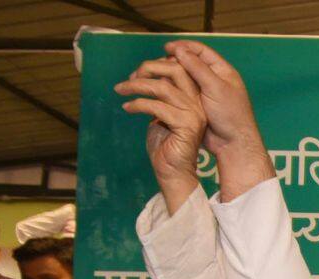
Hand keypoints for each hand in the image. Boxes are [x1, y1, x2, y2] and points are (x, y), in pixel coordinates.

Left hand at [115, 57, 207, 207]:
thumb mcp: (160, 114)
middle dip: (149, 68)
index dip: (156, 64)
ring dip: (137, 85)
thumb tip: (144, 78)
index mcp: (193, 98)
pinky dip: (138, 104)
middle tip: (130, 77)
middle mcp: (197, 103)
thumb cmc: (165, 146)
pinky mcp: (185, 125)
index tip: (136, 73)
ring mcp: (193, 114)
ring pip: (162, 87)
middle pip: (175, 70)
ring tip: (121, 89)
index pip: (179, 68)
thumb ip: (159, 97)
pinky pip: (157, 106)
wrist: (172, 173)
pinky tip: (127, 108)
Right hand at [164, 40, 262, 157]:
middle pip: (188, 63)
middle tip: (153, 64)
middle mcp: (212, 79)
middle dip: (170, 61)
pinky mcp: (195, 105)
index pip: (201, 51)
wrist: (233, 144)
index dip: (184, 46)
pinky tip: (155, 89)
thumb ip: (198, 68)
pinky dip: (168, 89)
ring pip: (182, 78)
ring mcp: (203, 92)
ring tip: (149, 76)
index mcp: (221, 71)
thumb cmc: (231, 115)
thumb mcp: (215, 88)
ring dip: (166, 75)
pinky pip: (179, 92)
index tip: (166, 47)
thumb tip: (179, 49)